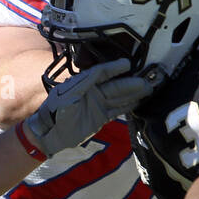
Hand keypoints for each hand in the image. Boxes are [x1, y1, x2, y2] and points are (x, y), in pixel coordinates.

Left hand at [22, 59, 159, 156]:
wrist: (50, 134)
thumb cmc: (55, 112)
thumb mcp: (69, 95)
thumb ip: (85, 83)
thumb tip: (99, 72)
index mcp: (83, 84)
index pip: (102, 73)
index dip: (114, 68)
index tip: (128, 64)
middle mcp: (92, 92)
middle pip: (114, 85)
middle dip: (130, 83)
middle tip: (146, 81)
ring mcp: (97, 105)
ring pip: (118, 97)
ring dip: (132, 94)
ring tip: (148, 89)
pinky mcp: (100, 118)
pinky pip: (116, 110)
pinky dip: (127, 107)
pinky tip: (138, 102)